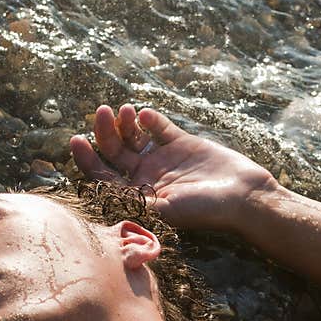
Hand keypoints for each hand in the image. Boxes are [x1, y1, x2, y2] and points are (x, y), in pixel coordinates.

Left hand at [70, 104, 279, 231]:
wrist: (243, 196)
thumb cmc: (205, 209)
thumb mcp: (165, 209)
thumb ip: (134, 200)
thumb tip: (100, 193)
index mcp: (138, 196)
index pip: (103, 176)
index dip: (87, 159)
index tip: (77, 140)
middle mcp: (147, 178)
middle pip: (114, 152)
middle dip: (104, 133)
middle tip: (102, 112)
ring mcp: (164, 160)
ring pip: (133, 137)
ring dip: (124, 123)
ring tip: (124, 110)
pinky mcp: (182, 144)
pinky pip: (159, 128)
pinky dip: (150, 119)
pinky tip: (146, 115)